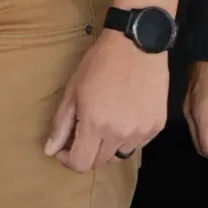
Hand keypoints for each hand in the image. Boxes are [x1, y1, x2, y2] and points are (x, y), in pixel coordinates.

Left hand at [43, 29, 167, 171]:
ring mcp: (141, 131)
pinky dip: (128, 137)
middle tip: (84, 130)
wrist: (137, 43)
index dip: (68, 160)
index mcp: (95, 125)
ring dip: (109, 146)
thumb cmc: (100, 62)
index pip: (80, 164)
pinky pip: (138, 143)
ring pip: (120, 154)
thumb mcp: (73, 90)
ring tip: (106, 123)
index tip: (65, 148)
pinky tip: (125, 116)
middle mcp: (119, 134)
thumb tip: (50, 151)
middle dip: (87, 151)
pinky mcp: (156, 126)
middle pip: (100, 162)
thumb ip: (61, 124)